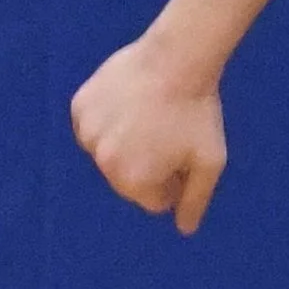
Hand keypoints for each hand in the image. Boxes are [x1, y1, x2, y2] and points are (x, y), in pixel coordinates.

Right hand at [70, 34, 227, 233]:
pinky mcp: (79, 107)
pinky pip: (91, 125)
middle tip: (166, 134)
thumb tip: (184, 230)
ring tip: (148, 117)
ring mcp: (86, 133)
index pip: (151, 200)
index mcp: (133, 180)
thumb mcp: (210, 161)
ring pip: (106, 152)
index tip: (184, 155)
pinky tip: (129, 104)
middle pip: (125, 178)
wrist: (176, 59)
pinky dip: (106, 120)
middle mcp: (102, 162)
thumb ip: (195, 199)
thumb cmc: (196, 112)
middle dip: (146, 164)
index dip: (173, 180)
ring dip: (123, 143)